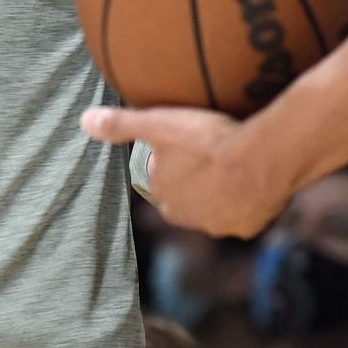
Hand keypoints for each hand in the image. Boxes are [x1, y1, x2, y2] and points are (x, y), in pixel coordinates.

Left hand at [81, 105, 292, 237]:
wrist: (262, 159)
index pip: (161, 183)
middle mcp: (190, 220)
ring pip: (217, 208)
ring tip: (233, 164)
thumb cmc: (206, 141)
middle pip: (189, 199)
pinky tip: (255, 176)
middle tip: (208, 153)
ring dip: (221, 192)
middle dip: (194, 182)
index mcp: (165, 199)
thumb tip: (84, 120)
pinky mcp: (250, 227)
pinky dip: (248, 199)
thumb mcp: (158, 125)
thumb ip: (122, 125)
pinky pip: (246, 213)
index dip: (171, 163)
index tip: (184, 144)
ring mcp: (222, 226)